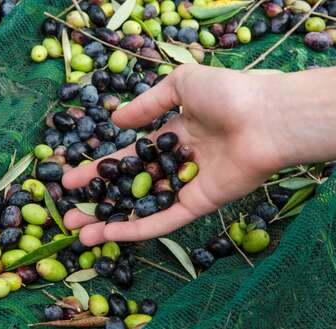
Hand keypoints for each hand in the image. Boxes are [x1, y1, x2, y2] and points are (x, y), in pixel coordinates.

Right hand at [62, 64, 281, 245]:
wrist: (265, 117)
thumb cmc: (227, 94)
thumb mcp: (180, 85)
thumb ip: (147, 105)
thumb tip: (115, 121)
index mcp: (175, 136)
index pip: (130, 157)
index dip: (101, 168)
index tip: (72, 178)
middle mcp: (179, 164)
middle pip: (132, 188)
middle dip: (101, 201)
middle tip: (70, 212)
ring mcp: (189, 187)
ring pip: (145, 209)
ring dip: (112, 222)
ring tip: (79, 232)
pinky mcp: (200, 205)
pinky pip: (165, 221)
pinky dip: (137, 229)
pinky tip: (109, 235)